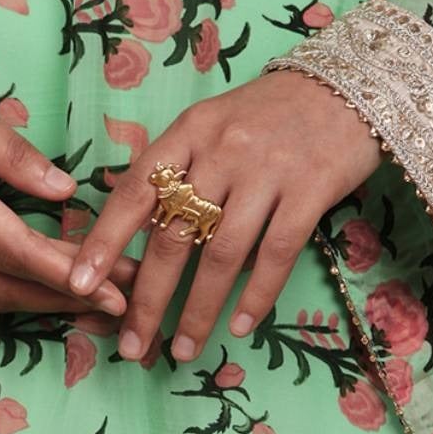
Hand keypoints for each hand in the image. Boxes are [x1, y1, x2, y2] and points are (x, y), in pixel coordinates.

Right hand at [0, 48, 135, 320]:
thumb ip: (9, 153)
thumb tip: (65, 190)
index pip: (23, 251)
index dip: (73, 274)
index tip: (117, 288)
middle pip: (14, 286)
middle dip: (73, 298)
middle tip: (125, 304)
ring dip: (43, 304)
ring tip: (92, 305)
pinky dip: (8, 297)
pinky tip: (37, 293)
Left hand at [69, 69, 382, 360]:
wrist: (354, 84)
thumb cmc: (273, 114)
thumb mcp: (215, 124)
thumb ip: (178, 169)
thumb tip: (138, 231)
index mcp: (189, 133)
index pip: (134, 192)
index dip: (103, 241)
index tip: (78, 283)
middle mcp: (223, 150)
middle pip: (173, 235)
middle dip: (147, 299)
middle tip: (130, 344)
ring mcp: (267, 170)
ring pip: (221, 254)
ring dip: (198, 311)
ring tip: (184, 349)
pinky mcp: (311, 189)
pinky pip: (276, 254)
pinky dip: (256, 296)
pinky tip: (240, 327)